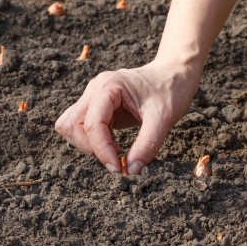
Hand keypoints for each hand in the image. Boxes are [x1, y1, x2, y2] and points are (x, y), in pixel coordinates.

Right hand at [55, 60, 200, 173]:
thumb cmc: (170, 90)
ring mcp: (94, 97)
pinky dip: (95, 142)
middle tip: (117, 159)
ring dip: (88, 145)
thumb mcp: (164, 119)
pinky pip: (83, 128)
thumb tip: (131, 171)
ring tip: (115, 151)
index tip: (119, 169)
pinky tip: (116, 145)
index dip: (102, 150)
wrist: (175, 74)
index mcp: (109, 86)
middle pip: (72, 124)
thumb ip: (147, 145)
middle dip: (91, 148)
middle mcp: (95, 89)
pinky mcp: (98, 107)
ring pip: (71, 126)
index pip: (92, 124)